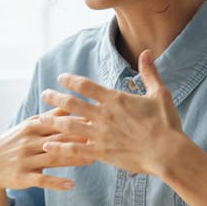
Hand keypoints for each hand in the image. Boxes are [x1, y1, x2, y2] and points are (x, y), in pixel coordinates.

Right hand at [0, 108, 93, 192]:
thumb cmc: (13, 143)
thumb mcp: (28, 127)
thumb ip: (49, 117)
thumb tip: (71, 103)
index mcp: (32, 127)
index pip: (58, 122)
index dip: (78, 121)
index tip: (98, 119)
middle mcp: (28, 142)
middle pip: (58, 139)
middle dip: (79, 138)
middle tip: (102, 137)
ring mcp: (25, 160)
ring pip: (52, 159)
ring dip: (73, 159)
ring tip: (93, 159)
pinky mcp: (22, 177)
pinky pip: (41, 180)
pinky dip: (56, 183)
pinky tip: (70, 185)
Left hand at [38, 50, 183, 176]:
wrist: (168, 153)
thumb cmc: (166, 124)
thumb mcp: (159, 93)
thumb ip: (149, 73)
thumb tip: (147, 52)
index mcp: (115, 99)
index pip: (86, 85)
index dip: (71, 80)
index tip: (61, 78)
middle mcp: (103, 115)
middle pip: (72, 103)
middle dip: (55, 98)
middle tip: (44, 94)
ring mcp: (100, 134)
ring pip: (69, 125)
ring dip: (52, 120)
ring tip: (38, 118)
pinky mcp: (101, 152)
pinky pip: (74, 149)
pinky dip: (59, 147)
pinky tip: (47, 145)